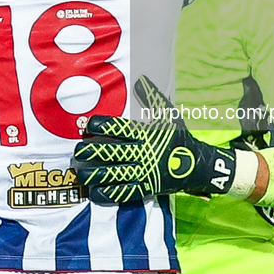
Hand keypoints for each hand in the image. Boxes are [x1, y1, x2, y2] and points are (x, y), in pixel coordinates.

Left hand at [73, 75, 236, 203]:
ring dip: (94, 175)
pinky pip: (123, 193)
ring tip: (79, 172)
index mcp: (146, 134)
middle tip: (77, 151)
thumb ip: (152, 97)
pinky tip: (93, 192)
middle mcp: (142, 153)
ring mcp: (143, 173)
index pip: (119, 129)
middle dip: (91, 152)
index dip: (102, 126)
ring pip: (114, 175)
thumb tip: (139, 79)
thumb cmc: (178, 137)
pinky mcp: (145, 189)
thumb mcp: (168, 115)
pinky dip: (107, 194)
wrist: (196, 165)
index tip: (88, 124)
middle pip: (112, 153)